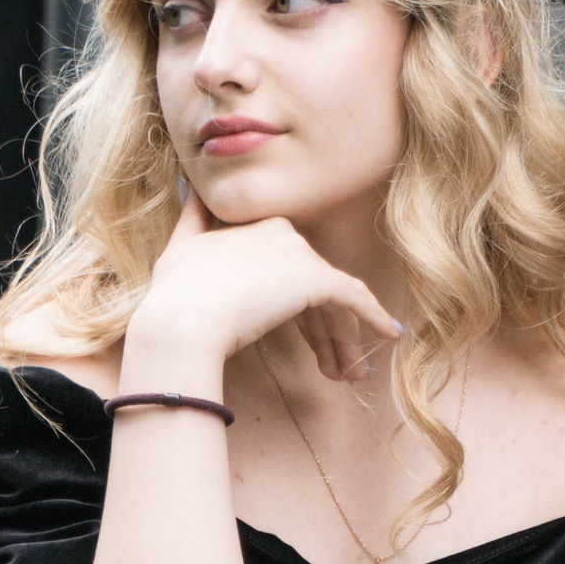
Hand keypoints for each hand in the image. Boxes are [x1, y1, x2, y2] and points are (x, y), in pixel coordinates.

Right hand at [128, 189, 400, 383]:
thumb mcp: (180, 246)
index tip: (308, 343)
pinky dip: (375, 316)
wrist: (181, 322)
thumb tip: (191, 188)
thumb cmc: (175, 294)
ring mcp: (300, 255)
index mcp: (258, 224)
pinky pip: (354, 298)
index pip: (290, 270)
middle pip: (315, 288)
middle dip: (326, 331)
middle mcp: (284, 233)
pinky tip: (389, 334)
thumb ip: (194, 218)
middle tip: (334, 367)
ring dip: (343, 340)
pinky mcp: (314, 279)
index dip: (300, 311)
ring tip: (349, 375)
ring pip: (333, 300)